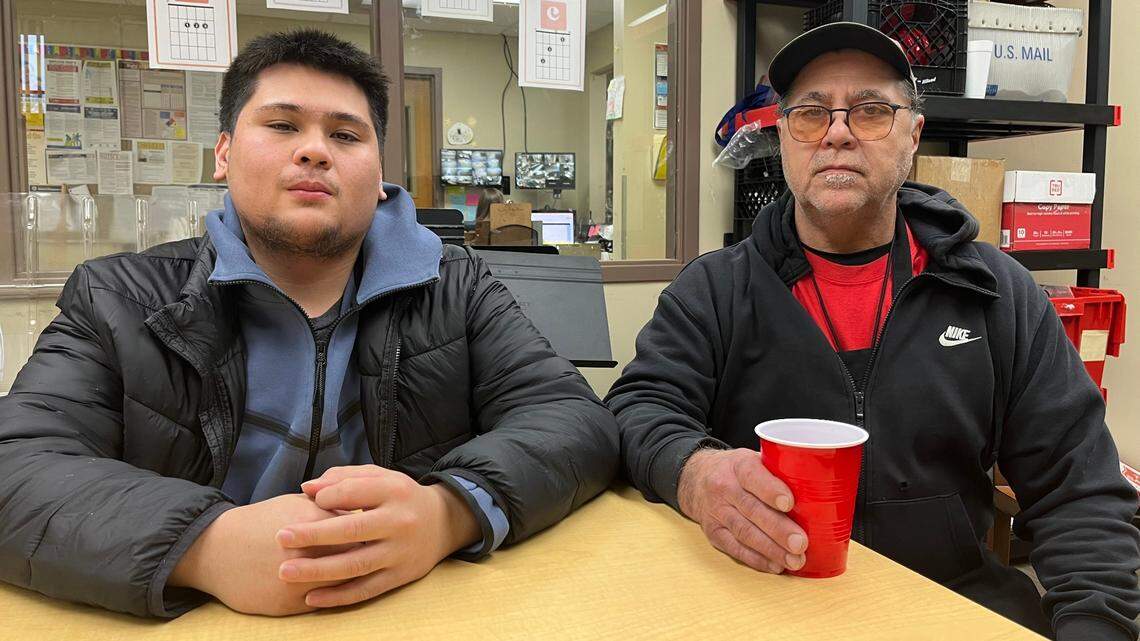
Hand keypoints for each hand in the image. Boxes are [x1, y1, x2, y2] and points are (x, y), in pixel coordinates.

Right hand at [168, 493, 354, 615]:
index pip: (357, 532)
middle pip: (353, 559)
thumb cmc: (262, 521)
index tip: (374, 530)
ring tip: (358, 569)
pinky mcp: (288, 605)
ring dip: (350, 578)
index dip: (368, 532)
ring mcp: (298, 583)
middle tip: (372, 551)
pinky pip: (322, 602)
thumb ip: (331, 506)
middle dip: (365, 555)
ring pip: (340, 585)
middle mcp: (306, 555)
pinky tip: (336, 586)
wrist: (217, 550)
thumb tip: (362, 511)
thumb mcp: (297, 504)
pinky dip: (331, 595)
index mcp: (312, 525)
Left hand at [275, 465, 480, 607]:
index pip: (355, 492)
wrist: (444, 523)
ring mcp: (400, 552)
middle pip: (352, 530)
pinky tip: (310, 598)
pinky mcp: (400, 576)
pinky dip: (338, 597)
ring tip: (285, 571)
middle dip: (313, 535)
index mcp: (394, 491)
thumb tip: (307, 488)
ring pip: (356, 565)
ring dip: (318, 570)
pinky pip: (366, 589)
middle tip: (281, 537)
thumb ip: (344, 478)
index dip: (328, 496)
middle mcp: (400, 522)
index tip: (308, 500)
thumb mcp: (380, 477)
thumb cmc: (400, 497)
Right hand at [677, 448, 807, 573]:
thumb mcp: (753, 459)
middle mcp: (724, 488)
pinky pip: (735, 548)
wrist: (696, 478)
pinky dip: (756, 559)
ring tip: (794, 560)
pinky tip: (775, 565)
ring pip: (744, 533)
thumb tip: (820, 490)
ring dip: (771, 549)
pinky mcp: (714, 533)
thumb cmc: (737, 470)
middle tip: (801, 543)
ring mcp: (716, 512)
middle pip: (751, 509)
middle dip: (778, 529)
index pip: (752, 476)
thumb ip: (778, 471)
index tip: (789, 503)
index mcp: (738, 465)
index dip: (770, 490)